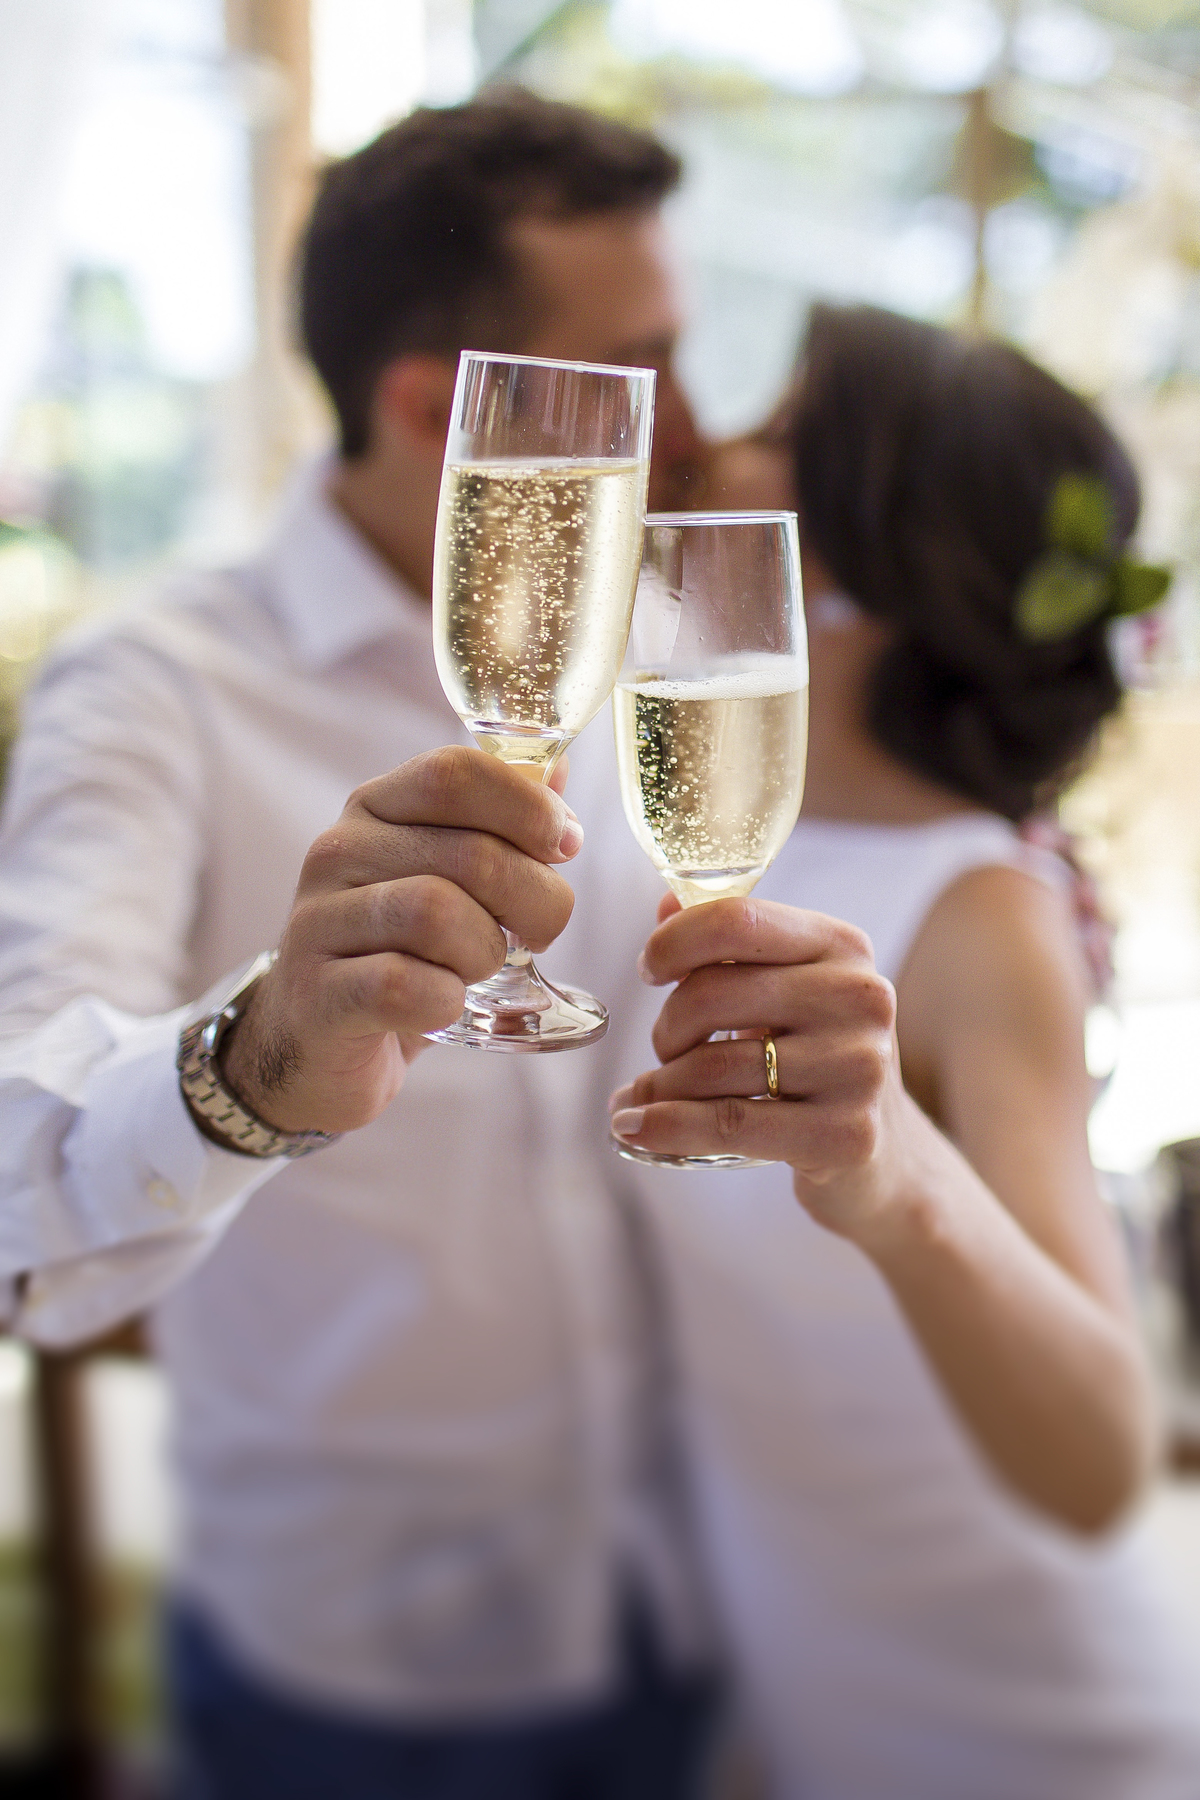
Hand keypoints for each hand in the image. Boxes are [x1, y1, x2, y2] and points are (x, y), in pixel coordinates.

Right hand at [221, 747, 580, 1135]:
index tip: (565, 846)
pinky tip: (440, 1005)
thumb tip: (558, 767)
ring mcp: (317, 921)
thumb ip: (501, 824)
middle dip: (533, 900)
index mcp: (375, 807)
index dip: (528, 807)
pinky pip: (402, 986)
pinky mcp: (316, 993)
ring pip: (437, 914)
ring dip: (483, 952)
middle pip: (470, 853)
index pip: (454, 773)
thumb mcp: (450, 881)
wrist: (316, 1047)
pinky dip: (443, 1001)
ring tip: (474, 969)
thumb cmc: (400, 953)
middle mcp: (337, 851)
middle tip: (536, 934)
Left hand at [609, 896, 916, 1239]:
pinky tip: (635, 1127)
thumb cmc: (816, 1057)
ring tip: (645, 1097)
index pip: (736, 918)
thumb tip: (664, 905)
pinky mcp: (845, 1134)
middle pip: (712, 996)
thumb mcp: (788, 988)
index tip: (649, 970)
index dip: (672, 942)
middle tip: (663, 1051)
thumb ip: (730, 943)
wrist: (884, 1153)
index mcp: (842, 946)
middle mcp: (859, 998)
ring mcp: (857, 1068)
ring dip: (658, 1086)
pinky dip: (665, 1127)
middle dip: (665, 1028)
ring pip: (711, 1067)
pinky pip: (726, 1125)